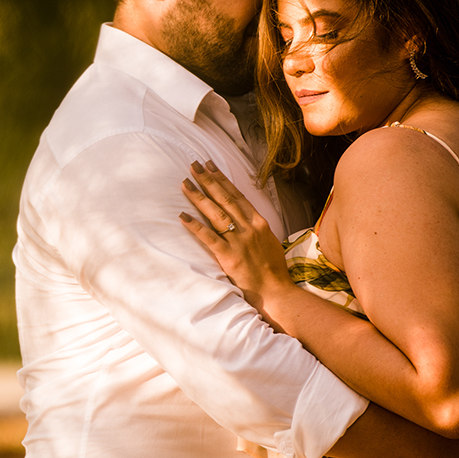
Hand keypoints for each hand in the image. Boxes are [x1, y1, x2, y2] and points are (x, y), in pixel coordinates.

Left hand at [178, 160, 293, 314]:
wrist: (276, 292)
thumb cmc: (273, 270)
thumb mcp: (269, 242)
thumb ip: (257, 228)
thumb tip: (247, 218)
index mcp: (259, 223)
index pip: (237, 195)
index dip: (222, 179)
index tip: (211, 165)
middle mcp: (249, 228)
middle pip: (224, 199)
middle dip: (208, 180)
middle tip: (193, 165)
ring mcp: (239, 241)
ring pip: (215, 213)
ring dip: (199, 197)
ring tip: (185, 183)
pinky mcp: (229, 256)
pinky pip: (209, 238)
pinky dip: (195, 226)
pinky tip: (182, 216)